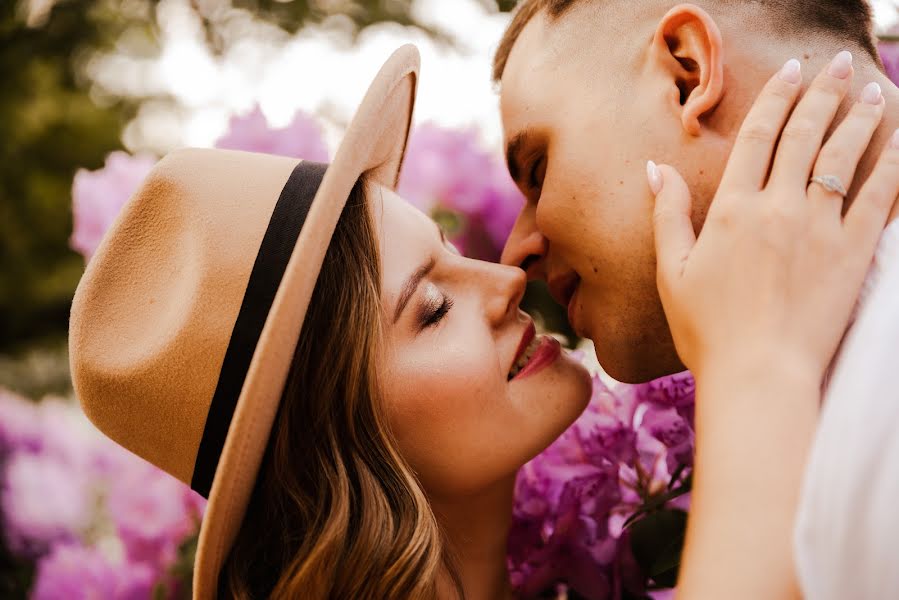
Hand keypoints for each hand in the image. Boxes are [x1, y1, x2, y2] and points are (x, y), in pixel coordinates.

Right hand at [649, 52, 898, 382]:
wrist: (758, 374)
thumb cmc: (707, 329)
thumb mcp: (672, 271)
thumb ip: (668, 214)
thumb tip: (656, 168)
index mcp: (733, 209)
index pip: (758, 136)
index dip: (775, 97)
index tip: (790, 71)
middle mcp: (779, 208)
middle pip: (805, 136)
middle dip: (824, 94)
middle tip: (840, 66)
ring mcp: (820, 228)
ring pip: (844, 157)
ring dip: (861, 119)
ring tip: (874, 91)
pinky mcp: (852, 253)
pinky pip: (878, 198)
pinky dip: (891, 166)